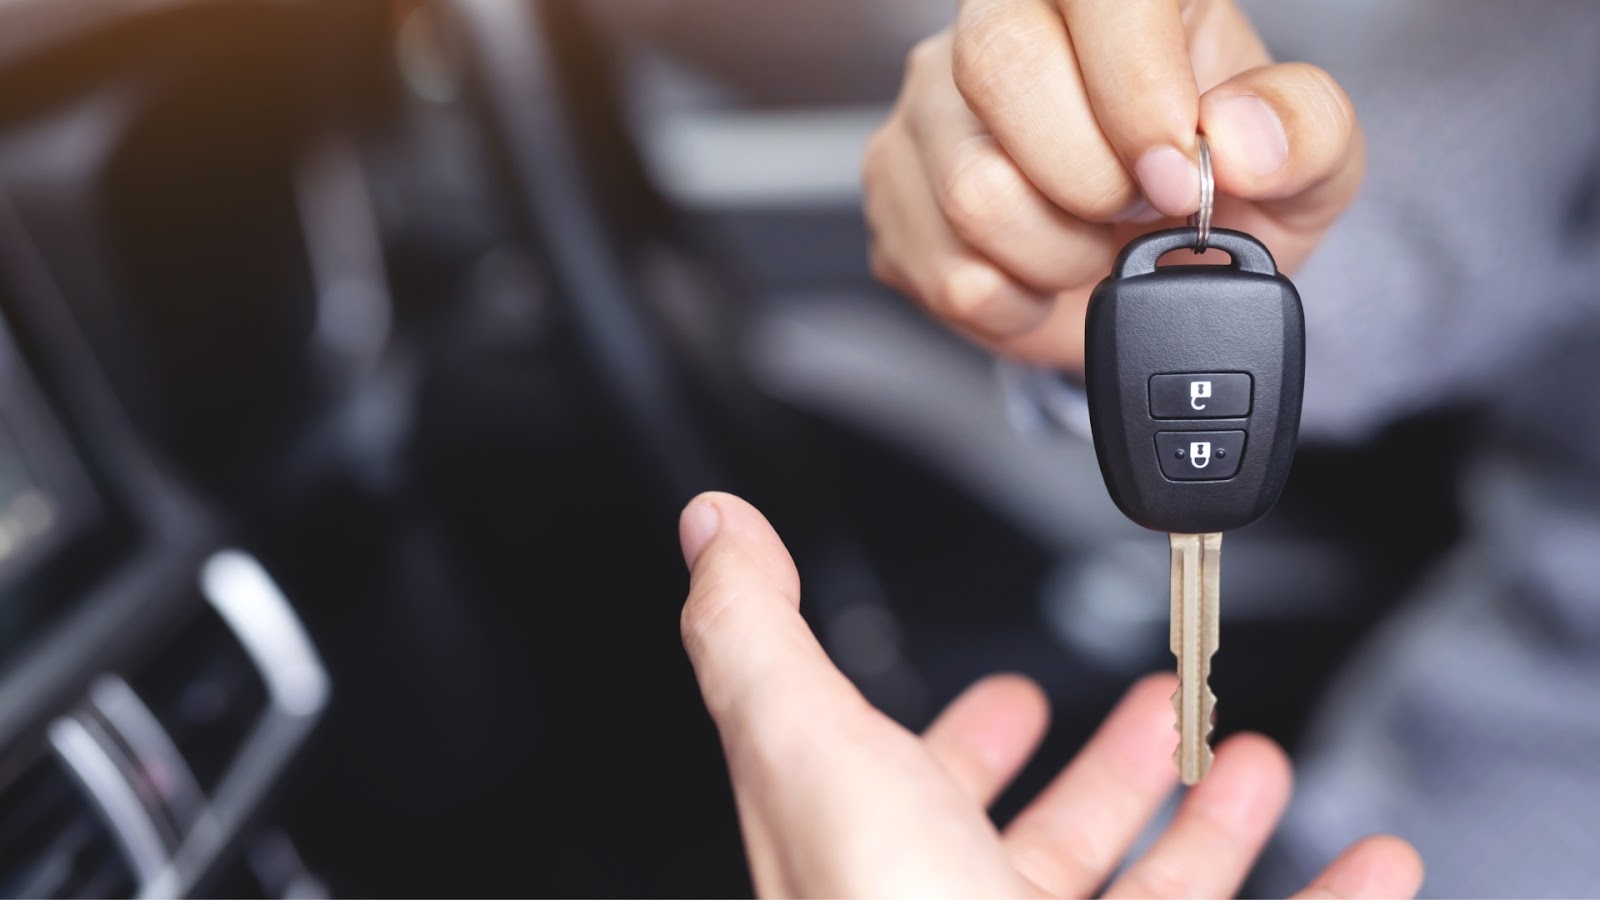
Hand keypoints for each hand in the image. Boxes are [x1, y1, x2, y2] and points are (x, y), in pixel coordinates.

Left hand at [677, 492, 1419, 897]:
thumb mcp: (807, 750)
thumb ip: (756, 636)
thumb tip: (712, 531)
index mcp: (882, 853)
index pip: (915, 782)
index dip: (963, 737)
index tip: (1010, 698)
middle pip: (1046, 840)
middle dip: (1108, 769)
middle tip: (1154, 711)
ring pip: (1152, 892)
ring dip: (1210, 825)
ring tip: (1253, 760)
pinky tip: (1376, 865)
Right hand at [862, 0, 1363, 370]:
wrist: (1154, 276)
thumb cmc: (1228, 195)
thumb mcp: (1309, 165)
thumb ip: (1303, 132)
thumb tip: (1239, 135)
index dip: (1133, 86)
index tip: (1177, 177)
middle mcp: (1002, 21)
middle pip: (999, 65)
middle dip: (1090, 179)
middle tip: (1136, 212)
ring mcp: (930, 105)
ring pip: (973, 189)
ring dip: (1058, 255)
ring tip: (1092, 246)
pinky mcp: (893, 191)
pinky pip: (947, 270)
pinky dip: (1016, 303)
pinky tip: (1041, 275)